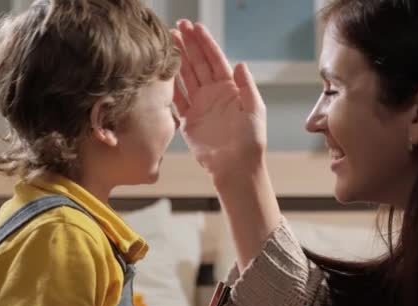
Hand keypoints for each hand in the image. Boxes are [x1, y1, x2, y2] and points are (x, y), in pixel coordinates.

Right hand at [171, 20, 267, 179]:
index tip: (195, 27)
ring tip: (168, 41)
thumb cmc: (251, 141)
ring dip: (178, 59)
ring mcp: (200, 105)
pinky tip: (163, 70)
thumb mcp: (254, 111)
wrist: (236, 167)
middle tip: (177, 26)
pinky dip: (170, 84)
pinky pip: (177, 98)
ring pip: (187, 77)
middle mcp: (214, 94)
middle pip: (199, 63)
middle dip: (188, 44)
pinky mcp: (189, 120)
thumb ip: (247, 87)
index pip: (216, 60)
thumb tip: (241, 63)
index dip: (205, 43)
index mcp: (231, 89)